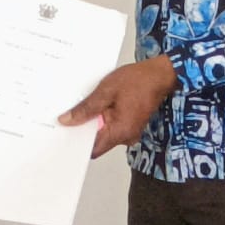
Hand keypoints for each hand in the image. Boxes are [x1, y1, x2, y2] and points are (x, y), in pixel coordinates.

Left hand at [58, 55, 177, 158]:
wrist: (160, 74)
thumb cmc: (137, 80)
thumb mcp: (105, 91)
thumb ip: (86, 109)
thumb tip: (67, 121)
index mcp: (120, 132)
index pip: (92, 149)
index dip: (77, 143)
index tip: (63, 134)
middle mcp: (126, 137)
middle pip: (97, 142)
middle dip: (83, 129)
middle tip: (67, 116)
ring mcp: (129, 131)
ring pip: (103, 132)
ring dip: (93, 121)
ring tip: (83, 106)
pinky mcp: (129, 124)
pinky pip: (111, 126)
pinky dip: (102, 117)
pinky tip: (96, 104)